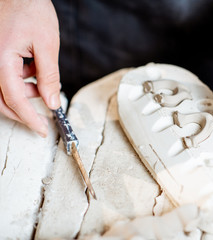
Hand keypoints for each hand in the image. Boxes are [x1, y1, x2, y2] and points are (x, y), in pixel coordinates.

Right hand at [0, 0, 60, 136]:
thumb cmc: (31, 10)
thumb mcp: (47, 45)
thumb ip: (49, 77)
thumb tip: (52, 102)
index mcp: (0, 61)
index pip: (15, 100)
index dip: (30, 118)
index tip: (41, 130)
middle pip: (3, 101)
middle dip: (24, 111)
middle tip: (43, 116)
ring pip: (2, 91)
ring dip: (24, 94)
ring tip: (41, 79)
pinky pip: (3, 78)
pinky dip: (20, 82)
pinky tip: (33, 69)